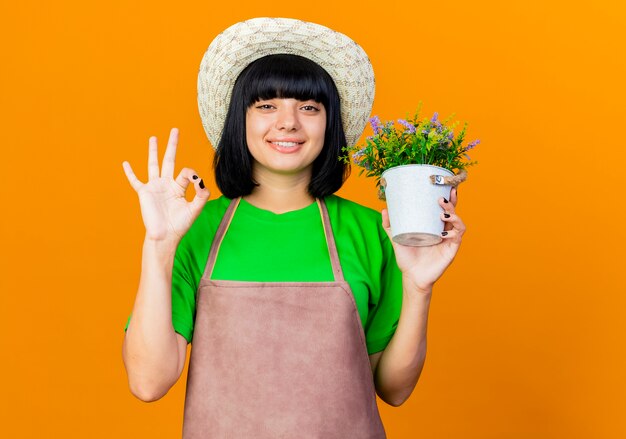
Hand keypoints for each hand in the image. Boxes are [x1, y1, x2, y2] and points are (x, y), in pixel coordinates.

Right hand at [122, 128, 209, 243]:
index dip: (191, 174)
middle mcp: (167, 184)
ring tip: (153, 137)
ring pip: (153, 164)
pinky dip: (129, 172)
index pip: (186, 172)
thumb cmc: (180, 225)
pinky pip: (135, 180)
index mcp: (179, 187)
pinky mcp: (144, 193)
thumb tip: (199, 179)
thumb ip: (201, 194)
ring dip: (153, 151)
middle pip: (169, 159)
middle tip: (175, 130)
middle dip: (172, 145)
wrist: (165, 236)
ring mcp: (155, 187)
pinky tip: (125, 163)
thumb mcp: (195, 209)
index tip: (195, 181)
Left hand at [382, 187, 464, 293]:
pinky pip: (458, 237)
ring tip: (442, 214)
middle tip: (441, 198)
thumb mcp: (396, 238)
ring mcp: (449, 240)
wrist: (411, 276)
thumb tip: (384, 209)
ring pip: (458, 223)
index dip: (447, 197)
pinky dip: (454, 233)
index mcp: (434, 226)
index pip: (444, 208)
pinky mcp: (451, 250)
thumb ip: (390, 225)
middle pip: (453, 212)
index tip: (445, 186)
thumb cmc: (407, 258)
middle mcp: (444, 231)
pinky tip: (444, 233)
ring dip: (453, 215)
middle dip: (451, 202)